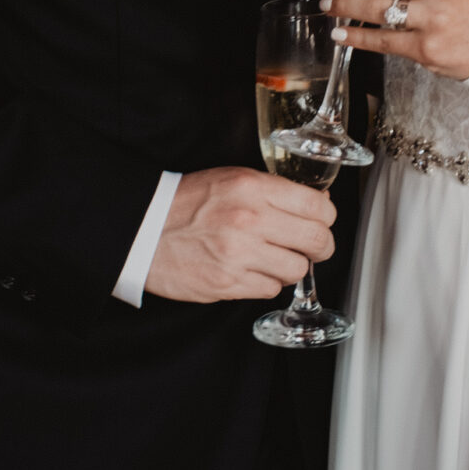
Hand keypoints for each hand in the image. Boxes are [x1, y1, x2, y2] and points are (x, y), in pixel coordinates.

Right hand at [146, 168, 335, 303]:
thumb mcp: (232, 179)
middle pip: (318, 241)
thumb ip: (274, 191)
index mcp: (253, 188)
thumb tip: (317, 204)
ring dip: (291, 266)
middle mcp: (250, 220)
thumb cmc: (186, 202)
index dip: (326, 217)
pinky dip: (266, 282)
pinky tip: (252, 270)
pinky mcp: (227, 284)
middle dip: (321, 246)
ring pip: (297, 270)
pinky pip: (270, 289)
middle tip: (312, 246)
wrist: (142, 229)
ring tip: (274, 258)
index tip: (321, 221)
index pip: (318, 207)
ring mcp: (239, 255)